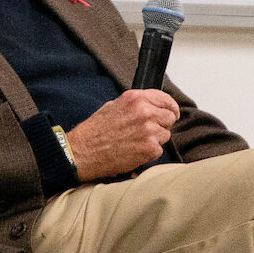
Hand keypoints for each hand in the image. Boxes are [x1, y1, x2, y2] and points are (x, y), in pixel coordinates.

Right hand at [63, 90, 177, 180]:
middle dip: (161, 124)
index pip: (166, 99)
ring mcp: (148, 130)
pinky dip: (149, 153)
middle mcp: (144, 112)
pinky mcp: (149, 148)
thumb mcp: (112, 106)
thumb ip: (135, 104)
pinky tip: (134, 151)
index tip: (170, 113)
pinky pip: (159, 150)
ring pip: (165, 135)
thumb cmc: (94, 131)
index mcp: (135, 98)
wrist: (83, 152)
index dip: (170, 108)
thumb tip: (151, 107)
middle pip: (170, 117)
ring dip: (155, 140)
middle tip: (147, 132)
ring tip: (136, 142)